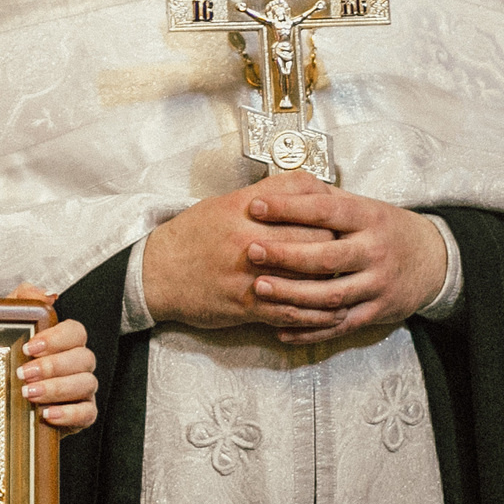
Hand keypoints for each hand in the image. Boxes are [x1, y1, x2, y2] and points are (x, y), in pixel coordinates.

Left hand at [12, 283, 97, 429]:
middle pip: (84, 358)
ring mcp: (83, 390)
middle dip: (53, 366)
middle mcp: (78, 364)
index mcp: (64, 342)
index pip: (76, 332)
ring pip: (87, 383)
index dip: (57, 339)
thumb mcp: (4, 325)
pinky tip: (47, 414)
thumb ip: (23, 299)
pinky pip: (88, 414)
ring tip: (29, 394)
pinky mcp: (81, 416)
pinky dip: (69, 413)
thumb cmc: (3, 360)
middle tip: (23, 374)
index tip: (29, 348)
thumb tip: (49, 296)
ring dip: (58, 388)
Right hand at [140, 174, 334, 331]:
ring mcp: (247, 274)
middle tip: (348, 254)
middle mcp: (248, 239)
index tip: (341, 221)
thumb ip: (270, 195)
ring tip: (346, 284)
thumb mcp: (226, 201)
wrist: (156, 272)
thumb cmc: (194, 234)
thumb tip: (312, 187)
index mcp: (245, 208)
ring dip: (331, 285)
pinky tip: (329, 314)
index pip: (305, 205)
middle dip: (336, 249)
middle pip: (314, 242)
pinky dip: (313, 316)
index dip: (330, 215)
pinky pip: (289, 312)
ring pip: (306, 279)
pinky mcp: (244, 305)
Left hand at [242, 176, 448, 344]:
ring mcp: (378, 284)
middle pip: (327, 257)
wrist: (431, 260)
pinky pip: (340, 325)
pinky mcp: (377, 312)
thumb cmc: (384, 229)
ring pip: (331, 296)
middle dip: (286, 255)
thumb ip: (325, 198)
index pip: (326, 211)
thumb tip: (280, 184)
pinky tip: (280, 329)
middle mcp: (375, 251)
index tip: (256, 206)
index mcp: (369, 218)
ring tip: (259, 288)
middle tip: (252, 251)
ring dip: (293, 295)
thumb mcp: (363, 205)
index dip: (289, 209)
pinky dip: (309, 331)